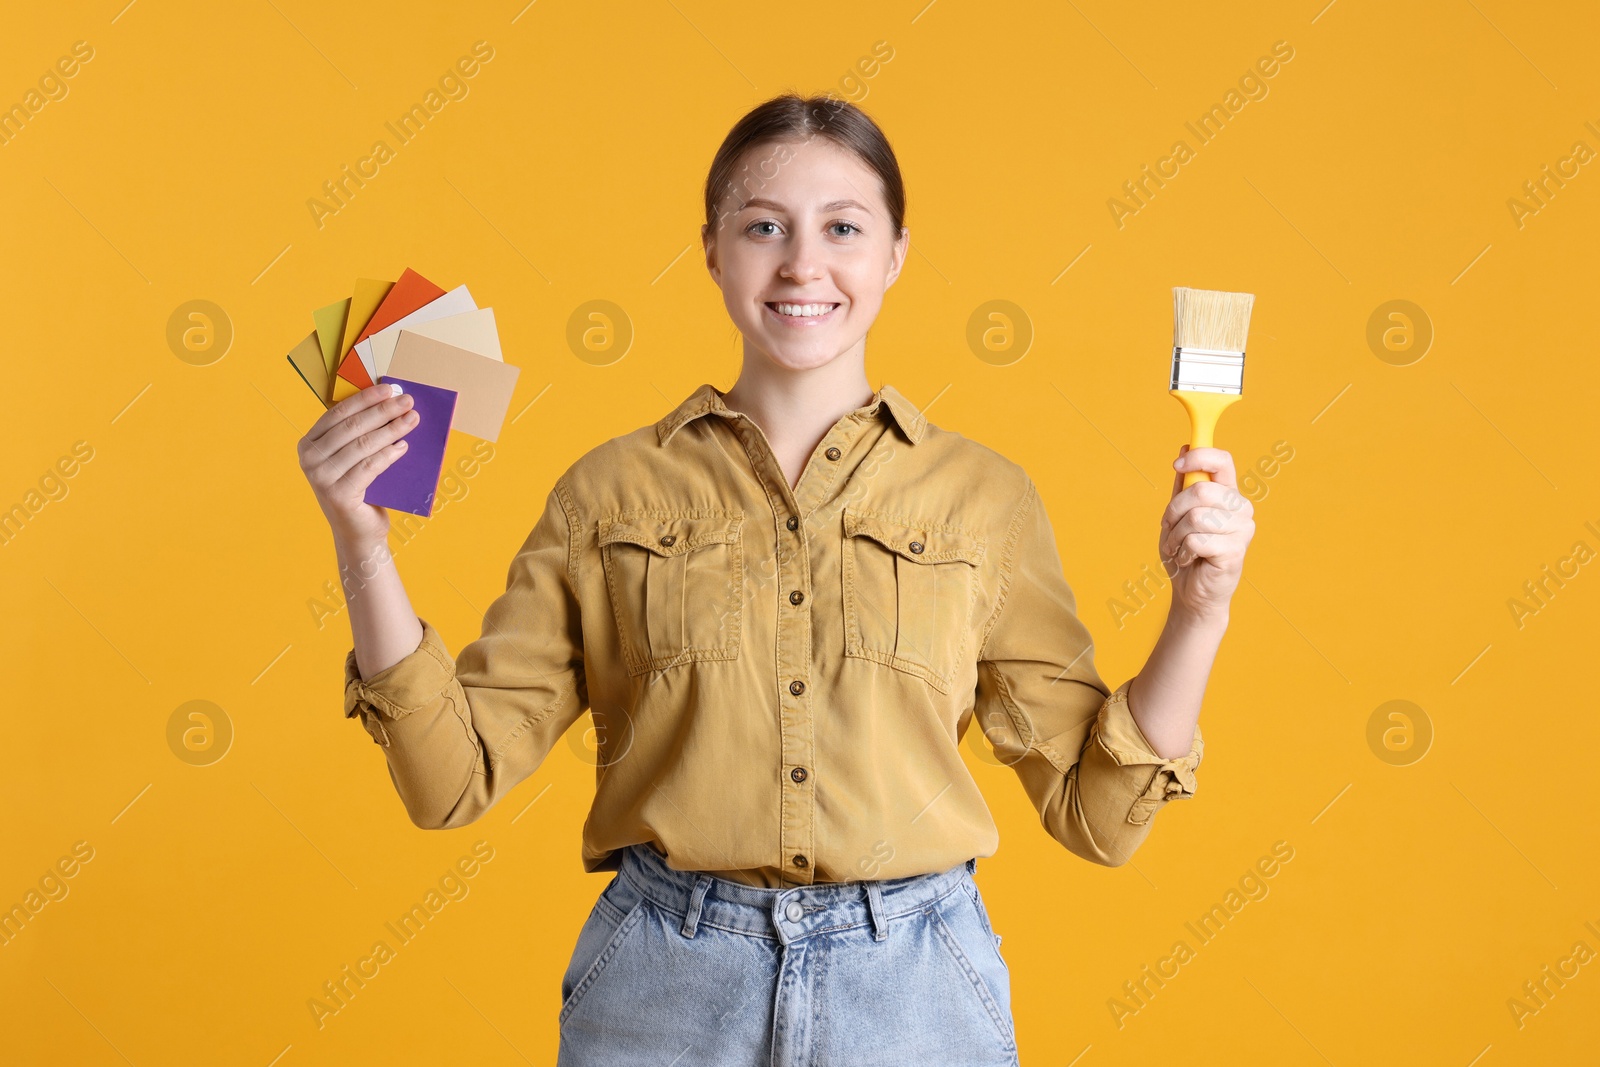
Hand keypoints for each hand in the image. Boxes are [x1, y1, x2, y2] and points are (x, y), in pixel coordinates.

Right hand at [297, 382, 418, 547]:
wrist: (358, 531)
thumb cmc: (359, 489)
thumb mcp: (352, 457)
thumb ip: (359, 433)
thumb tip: (388, 401)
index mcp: (308, 444)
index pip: (338, 413)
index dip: (365, 399)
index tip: (389, 389)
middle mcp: (309, 460)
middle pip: (352, 427)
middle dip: (383, 411)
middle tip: (407, 402)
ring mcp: (321, 478)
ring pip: (363, 445)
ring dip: (392, 430)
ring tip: (412, 420)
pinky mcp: (338, 494)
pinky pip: (369, 467)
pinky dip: (389, 454)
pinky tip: (404, 446)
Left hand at [1159, 444, 1253, 623]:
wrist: (1192, 592)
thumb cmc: (1187, 552)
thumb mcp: (1177, 515)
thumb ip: (1182, 485)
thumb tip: (1184, 447)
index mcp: (1228, 493)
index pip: (1223, 460)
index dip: (1199, 456)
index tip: (1177, 465)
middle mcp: (1241, 508)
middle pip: (1201, 490)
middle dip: (1174, 511)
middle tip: (1169, 528)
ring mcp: (1242, 529)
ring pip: (1195, 517)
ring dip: (1176, 536)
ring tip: (1178, 548)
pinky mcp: (1236, 550)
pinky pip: (1197, 540)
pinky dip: (1183, 551)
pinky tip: (1188, 559)